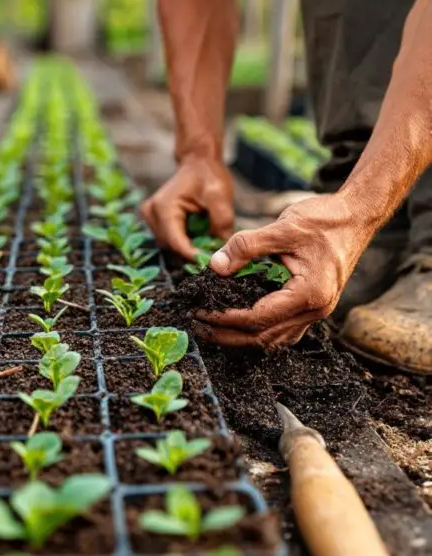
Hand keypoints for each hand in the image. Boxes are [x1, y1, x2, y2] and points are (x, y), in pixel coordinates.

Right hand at [141, 154, 234, 260]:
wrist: (199, 162)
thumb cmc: (208, 176)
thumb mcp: (220, 196)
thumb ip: (221, 222)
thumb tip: (223, 249)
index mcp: (164, 208)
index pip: (176, 242)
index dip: (194, 256)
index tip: (213, 262)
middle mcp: (152, 214)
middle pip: (172, 246)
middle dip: (193, 251)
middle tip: (215, 251)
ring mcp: (151, 218)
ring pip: (171, 245)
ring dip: (190, 245)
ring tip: (208, 237)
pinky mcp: (155, 221)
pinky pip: (171, 239)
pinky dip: (186, 239)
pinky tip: (199, 231)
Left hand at [194, 193, 373, 347]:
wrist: (357, 216)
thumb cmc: (325, 219)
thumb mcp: (283, 227)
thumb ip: (246, 246)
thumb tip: (214, 266)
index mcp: (309, 294)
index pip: (259, 318)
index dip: (226, 318)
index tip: (201, 310)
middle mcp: (315, 310)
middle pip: (264, 337)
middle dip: (228, 335)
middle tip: (199, 326)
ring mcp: (317, 312)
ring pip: (274, 339)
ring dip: (242, 337)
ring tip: (214, 328)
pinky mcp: (314, 307)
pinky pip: (284, 330)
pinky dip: (260, 331)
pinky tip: (241, 323)